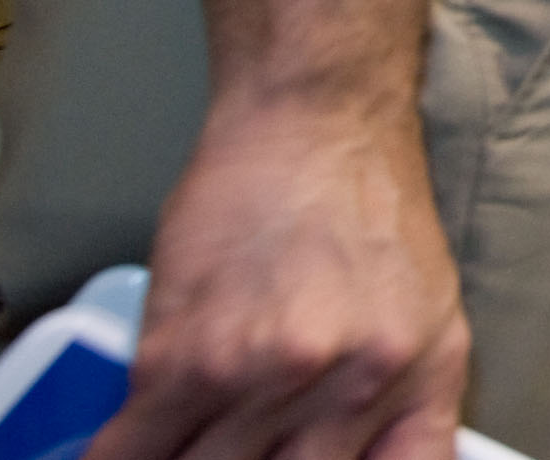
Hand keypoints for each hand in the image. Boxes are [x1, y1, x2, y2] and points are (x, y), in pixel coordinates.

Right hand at [87, 102, 466, 459]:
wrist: (316, 123)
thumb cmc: (368, 211)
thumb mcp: (429, 316)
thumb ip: (399, 411)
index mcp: (414, 386)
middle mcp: (346, 391)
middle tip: (230, 448)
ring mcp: (260, 377)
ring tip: (185, 443)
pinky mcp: (182, 356)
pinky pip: (132, 452)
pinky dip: (119, 459)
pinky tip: (124, 451)